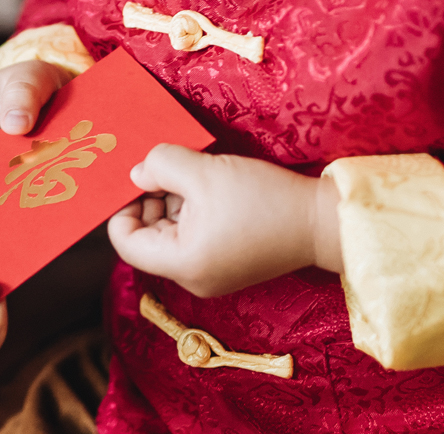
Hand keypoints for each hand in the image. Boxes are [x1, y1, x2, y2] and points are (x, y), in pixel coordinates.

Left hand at [107, 144, 330, 298]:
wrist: (322, 222)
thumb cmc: (264, 199)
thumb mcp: (205, 172)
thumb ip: (161, 166)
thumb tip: (136, 174)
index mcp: (182, 264)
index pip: (125, 241)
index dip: (122, 206)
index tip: (137, 176)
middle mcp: (192, 278)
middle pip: (147, 237)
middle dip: (151, 200)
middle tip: (166, 169)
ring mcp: (210, 274)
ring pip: (170, 234)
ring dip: (173, 202)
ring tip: (194, 175)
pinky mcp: (226, 264)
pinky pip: (192, 238)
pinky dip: (193, 211)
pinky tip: (210, 188)